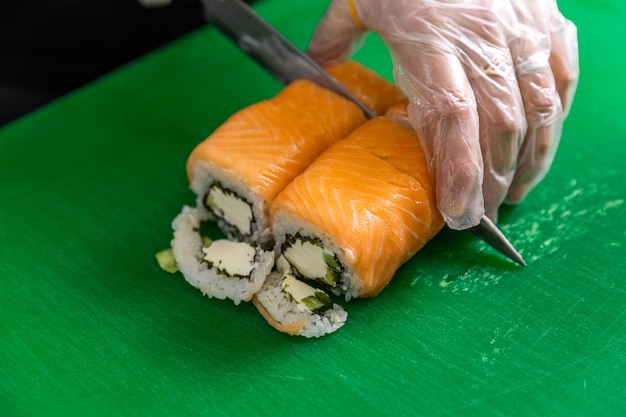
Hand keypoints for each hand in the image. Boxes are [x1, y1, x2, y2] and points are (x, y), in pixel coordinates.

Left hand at [308, 0, 578, 229]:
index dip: (459, 171)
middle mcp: (482, 40)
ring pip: (539, 108)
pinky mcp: (548, 19)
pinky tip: (543, 142)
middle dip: (495, 180)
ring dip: (531, 159)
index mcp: (431, 39)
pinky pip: (562, 76)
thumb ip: (337, 37)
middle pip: (500, 126)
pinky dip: (557, 115)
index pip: (453, 118)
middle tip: (483, 215)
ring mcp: (522, 29)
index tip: (457, 212)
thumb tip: (315, 69)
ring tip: (516, 193)